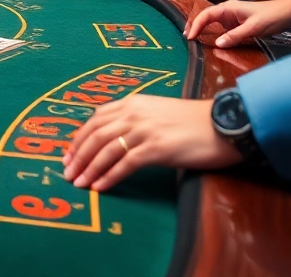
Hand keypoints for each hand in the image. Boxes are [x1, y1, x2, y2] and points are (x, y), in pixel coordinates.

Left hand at [61, 96, 241, 190]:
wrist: (223, 124)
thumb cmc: (194, 122)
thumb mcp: (159, 112)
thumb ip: (137, 119)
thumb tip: (116, 138)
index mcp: (133, 102)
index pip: (96, 119)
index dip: (79, 138)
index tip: (69, 155)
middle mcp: (135, 113)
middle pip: (95, 134)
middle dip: (78, 155)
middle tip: (67, 173)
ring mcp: (145, 129)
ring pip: (106, 149)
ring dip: (89, 168)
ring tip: (78, 183)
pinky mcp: (156, 148)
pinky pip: (124, 164)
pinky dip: (109, 176)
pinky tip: (99, 187)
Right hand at [184, 0, 290, 47]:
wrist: (289, 13)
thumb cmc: (272, 17)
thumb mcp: (253, 28)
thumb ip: (235, 36)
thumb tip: (217, 44)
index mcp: (229, 8)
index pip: (206, 15)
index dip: (196, 25)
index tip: (190, 37)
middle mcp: (228, 11)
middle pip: (206, 17)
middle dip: (195, 26)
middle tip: (186, 38)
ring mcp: (233, 17)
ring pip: (213, 23)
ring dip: (202, 29)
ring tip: (193, 39)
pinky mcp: (238, 24)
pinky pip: (222, 28)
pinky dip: (213, 33)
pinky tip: (210, 41)